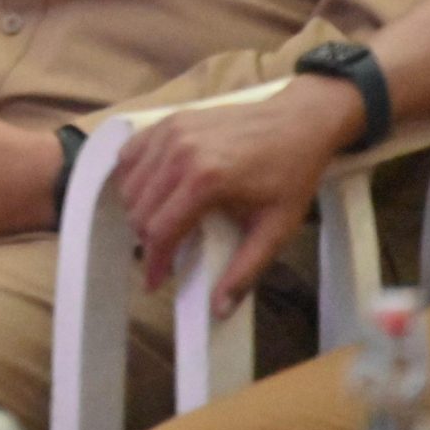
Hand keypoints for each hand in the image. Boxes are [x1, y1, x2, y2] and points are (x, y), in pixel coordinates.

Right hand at [112, 77, 363, 316]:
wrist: (299, 123)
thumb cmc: (290, 174)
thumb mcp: (276, 230)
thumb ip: (245, 271)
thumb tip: (219, 309)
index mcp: (206, 180)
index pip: (160, 232)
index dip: (154, 263)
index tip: (154, 281)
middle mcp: (180, 152)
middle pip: (139, 210)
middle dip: (147, 241)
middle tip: (163, 255)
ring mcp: (172, 131)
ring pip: (130, 184)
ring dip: (138, 211)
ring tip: (160, 226)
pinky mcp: (170, 120)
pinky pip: (131, 154)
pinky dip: (132, 177)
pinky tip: (150, 192)